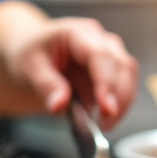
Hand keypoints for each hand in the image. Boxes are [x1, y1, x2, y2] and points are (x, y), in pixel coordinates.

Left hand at [4, 16, 137, 128]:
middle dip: (119, 97)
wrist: (29, 52)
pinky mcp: (109, 72)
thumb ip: (46, 86)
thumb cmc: (29, 53)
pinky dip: (116, 106)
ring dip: (122, 103)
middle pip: (122, 65)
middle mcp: (98, 40)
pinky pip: (122, 88)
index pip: (99, 55)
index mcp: (76, 33)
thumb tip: (58, 106)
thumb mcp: (28, 68)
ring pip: (128, 77)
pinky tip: (103, 120)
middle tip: (106, 123)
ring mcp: (107, 55)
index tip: (107, 108)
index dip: (107, 82)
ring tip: (103, 125)